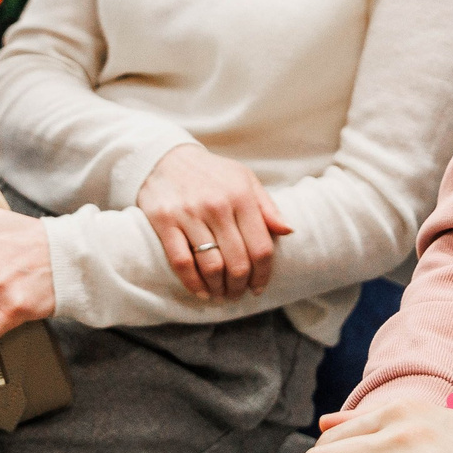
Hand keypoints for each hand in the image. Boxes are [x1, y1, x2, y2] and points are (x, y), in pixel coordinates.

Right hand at [137, 145, 292, 300]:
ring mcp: (189, 214)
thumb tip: (288, 231)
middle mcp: (217, 205)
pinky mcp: (164, 221)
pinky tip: (201, 291)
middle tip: (237, 294)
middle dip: (240, 286)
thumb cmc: (212, 174)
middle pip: (237, 262)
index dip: (263, 274)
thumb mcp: (244, 180)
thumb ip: (267, 207)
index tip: (258, 287)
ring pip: (211, 266)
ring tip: (221, 294)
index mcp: (241, 196)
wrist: (166, 158)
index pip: (261, 247)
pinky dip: (193, 283)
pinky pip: (182, 262)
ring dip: (219, 288)